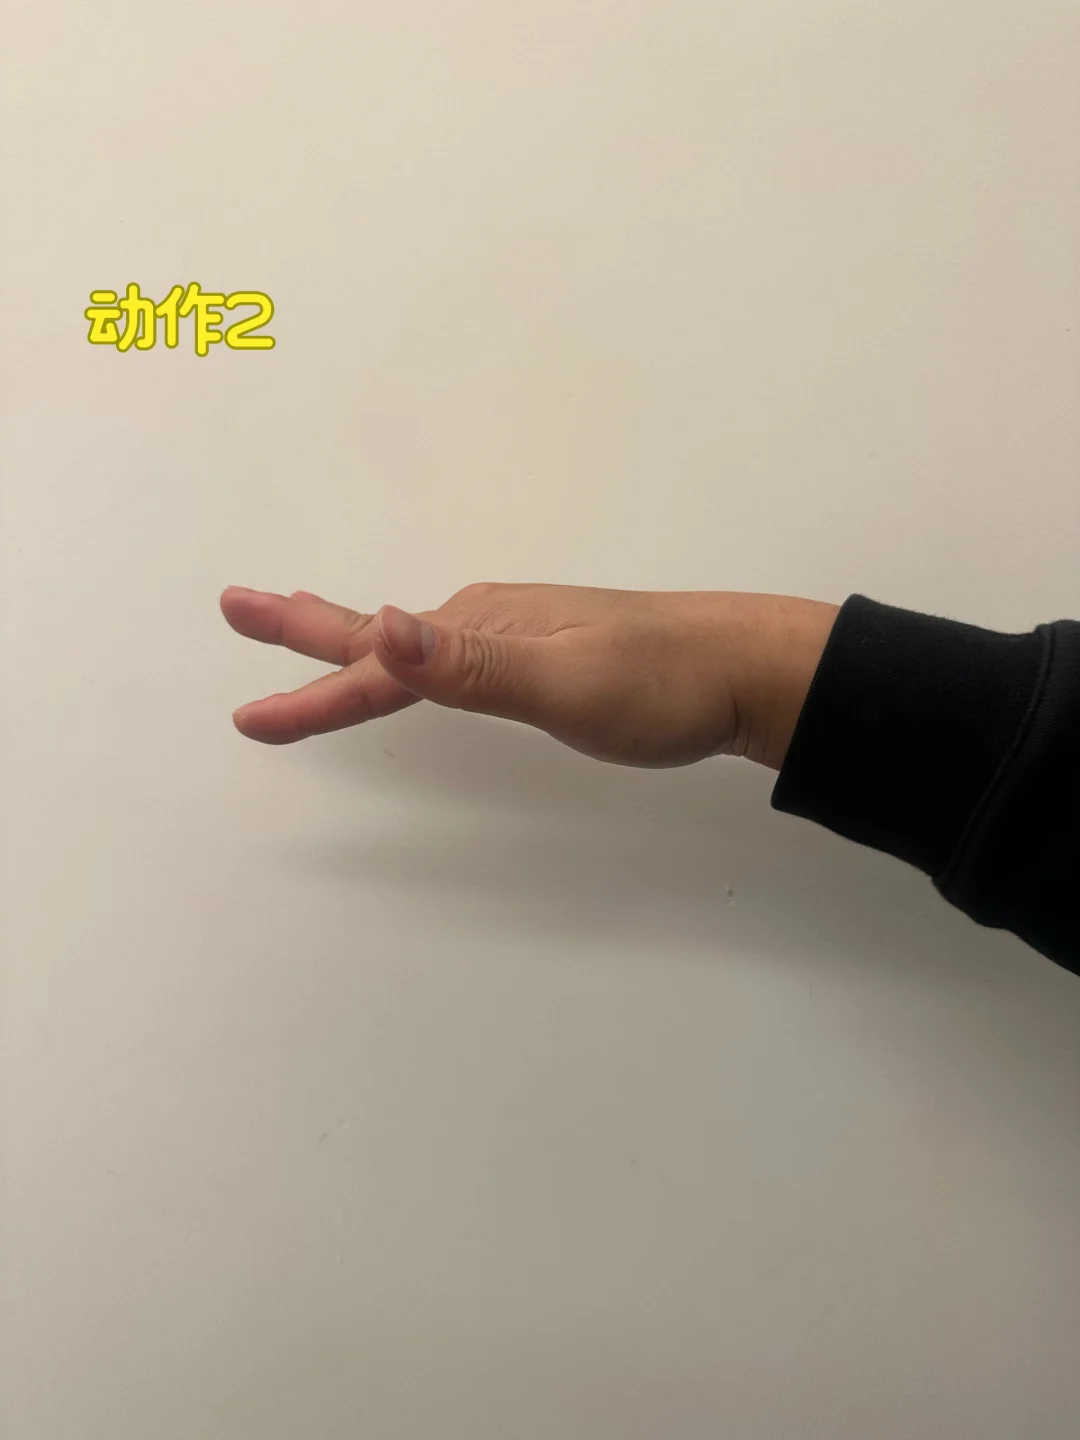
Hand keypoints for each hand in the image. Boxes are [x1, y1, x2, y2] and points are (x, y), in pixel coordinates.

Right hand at [220, 582, 838, 769]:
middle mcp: (488, 620)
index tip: (246, 718)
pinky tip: (419, 657)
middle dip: (304, 631)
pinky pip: (450, 653)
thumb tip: (383, 626)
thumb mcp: (565, 682)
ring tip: (305, 627)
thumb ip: (470, 666)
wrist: (745, 669)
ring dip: (350, 640)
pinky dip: (408, 655)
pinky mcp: (545, 651)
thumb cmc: (662, 683)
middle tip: (241, 610)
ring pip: (412, 643)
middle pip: (379, 636)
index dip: (310, 696)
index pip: (377, 666)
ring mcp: (517, 633)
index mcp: (480, 627)